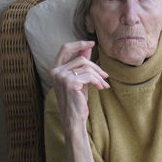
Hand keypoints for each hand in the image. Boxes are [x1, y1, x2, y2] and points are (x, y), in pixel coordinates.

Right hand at [50, 41, 108, 161]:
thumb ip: (82, 63)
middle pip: (81, 58)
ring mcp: (61, 76)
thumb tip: (88, 46)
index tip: (92, 42)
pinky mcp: (70, 83)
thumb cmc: (77, 100)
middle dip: (96, 67)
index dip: (78, 43)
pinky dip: (98, 81)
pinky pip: (90, 76)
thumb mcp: (80, 79)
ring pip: (87, 66)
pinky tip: (102, 88)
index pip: (64, 48)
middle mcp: (56, 71)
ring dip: (99, 76)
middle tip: (105, 76)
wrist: (74, 119)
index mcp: (55, 69)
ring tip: (104, 85)